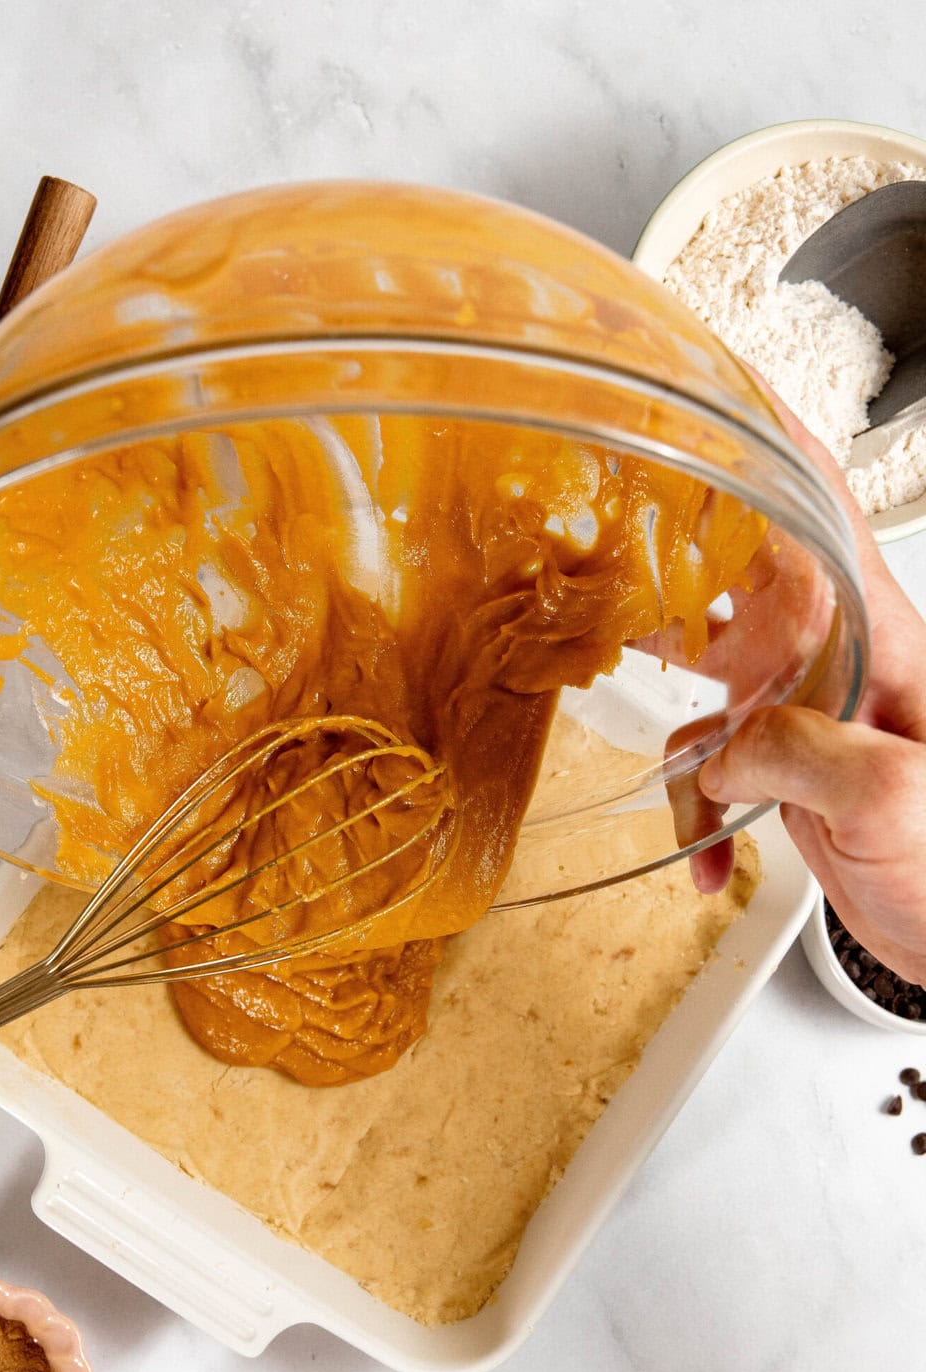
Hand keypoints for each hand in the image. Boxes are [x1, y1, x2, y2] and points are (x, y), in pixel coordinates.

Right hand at [697, 390, 925, 983]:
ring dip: (679, 725)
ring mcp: (810, 712)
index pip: (821, 498)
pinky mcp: (789, 769)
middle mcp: (839, 656)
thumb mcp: (892, 797)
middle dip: (677, 571)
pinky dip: (699, 814)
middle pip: (744, 574)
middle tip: (614, 563)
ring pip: (713, 680)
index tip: (707, 381)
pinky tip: (710, 857)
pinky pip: (716, 769)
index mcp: (877, 631)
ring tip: (662, 749)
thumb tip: (717, 748)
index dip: (768, 431)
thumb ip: (797, 752)